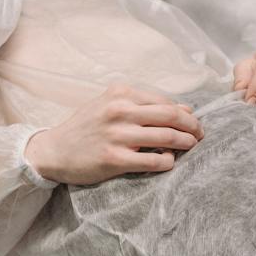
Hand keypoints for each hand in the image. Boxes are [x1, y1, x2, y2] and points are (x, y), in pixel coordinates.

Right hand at [22, 84, 202, 185]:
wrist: (54, 151)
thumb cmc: (86, 127)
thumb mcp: (110, 105)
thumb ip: (143, 105)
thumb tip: (185, 109)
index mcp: (120, 93)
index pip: (164, 101)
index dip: (184, 112)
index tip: (193, 121)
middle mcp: (119, 111)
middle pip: (171, 116)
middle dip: (192, 126)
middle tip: (201, 134)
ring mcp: (117, 135)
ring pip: (166, 137)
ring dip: (185, 143)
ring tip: (191, 147)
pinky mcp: (114, 159)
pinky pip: (153, 161)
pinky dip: (167, 162)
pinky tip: (169, 162)